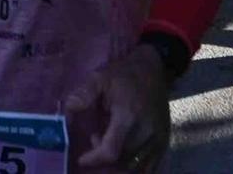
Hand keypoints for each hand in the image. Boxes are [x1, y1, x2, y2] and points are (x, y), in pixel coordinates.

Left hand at [63, 46, 169, 171]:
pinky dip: (134, 165)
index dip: (94, 158)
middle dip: (104, 155)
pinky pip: (149, 164)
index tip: (81, 159)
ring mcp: (158, 138)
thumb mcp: (100, 78)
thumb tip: (67, 111)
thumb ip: (84, 94)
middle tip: (96, 136)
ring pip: (135, 165)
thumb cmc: (124, 74)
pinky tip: (124, 151)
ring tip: (110, 140)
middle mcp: (146, 131)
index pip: (111, 150)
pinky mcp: (164, 141)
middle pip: (122, 160)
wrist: (154, 69)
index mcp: (128, 116)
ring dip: (119, 161)